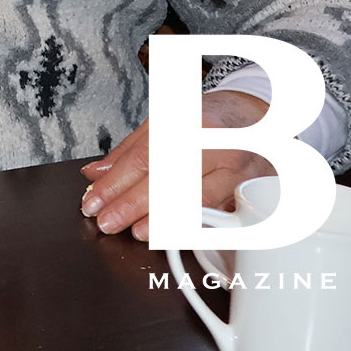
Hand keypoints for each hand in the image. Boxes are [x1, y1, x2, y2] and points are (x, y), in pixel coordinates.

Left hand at [78, 91, 275, 240]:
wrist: (255, 117)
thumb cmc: (206, 119)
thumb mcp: (163, 123)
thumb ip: (128, 151)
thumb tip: (95, 175)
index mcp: (186, 121)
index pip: (143, 159)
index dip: (115, 184)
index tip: (94, 201)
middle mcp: (215, 144)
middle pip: (166, 182)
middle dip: (131, 207)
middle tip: (108, 221)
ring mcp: (238, 169)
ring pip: (193, 203)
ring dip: (161, 222)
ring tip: (137, 230)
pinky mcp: (253, 190)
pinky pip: (218, 214)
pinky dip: (191, 226)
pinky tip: (171, 233)